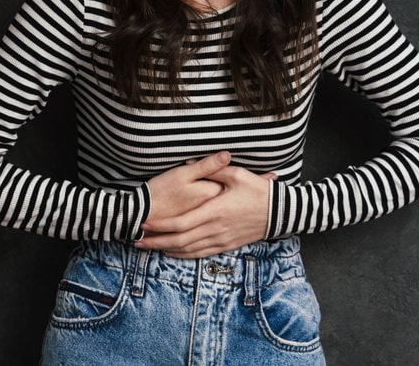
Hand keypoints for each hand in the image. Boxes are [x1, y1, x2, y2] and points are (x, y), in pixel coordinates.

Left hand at [136, 158, 275, 258]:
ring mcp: (222, 240)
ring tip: (149, 248)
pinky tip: (172, 253)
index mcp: (215, 211)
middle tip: (137, 241)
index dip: (160, 226)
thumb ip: (212, 169)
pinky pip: (201, 254)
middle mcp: (216, 229)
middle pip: (179, 241)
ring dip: (166, 250)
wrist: (281, 212)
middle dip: (156, 242)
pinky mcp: (227, 245)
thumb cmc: (258, 191)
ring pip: (189, 250)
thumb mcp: (237, 174)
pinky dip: (184, 255)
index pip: (181, 223)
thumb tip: (189, 163)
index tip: (144, 223)